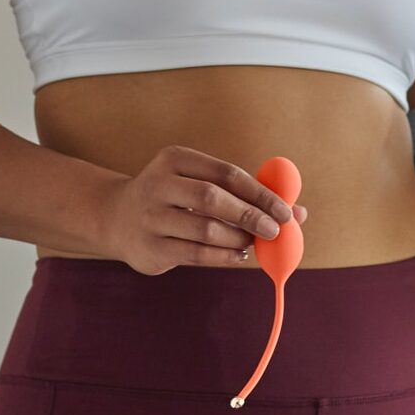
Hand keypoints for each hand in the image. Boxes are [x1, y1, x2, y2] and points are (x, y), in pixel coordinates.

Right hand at [105, 144, 308, 275]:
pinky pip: (196, 255)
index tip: (287, 210)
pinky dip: (224, 256)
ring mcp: (150, 217)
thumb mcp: (200, 182)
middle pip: (213, 198)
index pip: (225, 173)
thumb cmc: (175, 197)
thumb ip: (245, 194)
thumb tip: (298, 213)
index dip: (260, 192)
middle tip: (276, 230)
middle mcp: (158, 184)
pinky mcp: (150, 248)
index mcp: (174, 159)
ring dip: (238, 238)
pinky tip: (237, 253)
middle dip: (251, 215)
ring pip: (205, 229)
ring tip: (253, 241)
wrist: (116, 217)